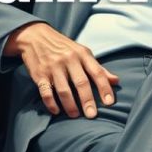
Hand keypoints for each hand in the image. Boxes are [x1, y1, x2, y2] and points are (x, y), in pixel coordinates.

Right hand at [4, 23, 119, 117]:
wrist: (35, 35)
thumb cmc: (63, 46)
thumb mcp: (82, 52)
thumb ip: (98, 68)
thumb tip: (116, 81)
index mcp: (82, 54)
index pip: (97, 72)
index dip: (104, 88)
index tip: (110, 102)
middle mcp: (68, 59)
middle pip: (81, 83)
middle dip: (88, 100)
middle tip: (92, 115)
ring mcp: (53, 67)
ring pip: (63, 90)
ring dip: (70, 105)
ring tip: (75, 115)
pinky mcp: (40, 74)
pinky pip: (46, 92)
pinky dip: (51, 103)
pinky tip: (56, 111)